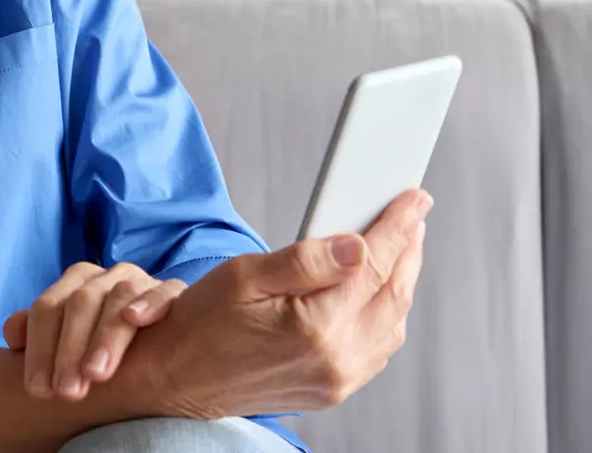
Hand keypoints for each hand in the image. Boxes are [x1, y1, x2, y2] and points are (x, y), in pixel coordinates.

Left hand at [1, 262, 187, 400]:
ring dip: (106, 336)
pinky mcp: (174, 292)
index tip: (38, 391)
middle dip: (69, 350)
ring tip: (96, 373)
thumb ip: (39, 337)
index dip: (39, 349)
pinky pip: (165, 291)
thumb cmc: (101, 345)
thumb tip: (13, 335)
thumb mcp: (67, 344)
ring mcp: (140, 281)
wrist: (160, 341)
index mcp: (75, 283)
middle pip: (80, 303)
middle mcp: (105, 277)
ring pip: (118, 298)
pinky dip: (150, 302)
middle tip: (67, 393)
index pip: (48, 308)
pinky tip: (136, 319)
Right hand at [122, 189, 432, 419]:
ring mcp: (337, 381)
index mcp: (315, 328)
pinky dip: (385, 315)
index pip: (374, 266)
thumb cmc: (201, 324)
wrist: (177, 379)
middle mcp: (334, 360)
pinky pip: (378, 350)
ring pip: (392, 325)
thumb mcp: (244, 276)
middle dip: (408, 250)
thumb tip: (356, 244)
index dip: (398, 227)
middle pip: (393, 296)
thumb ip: (305, 260)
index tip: (414, 201)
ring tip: (396, 249)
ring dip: (400, 283)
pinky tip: (375, 293)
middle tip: (412, 218)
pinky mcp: (332, 391)